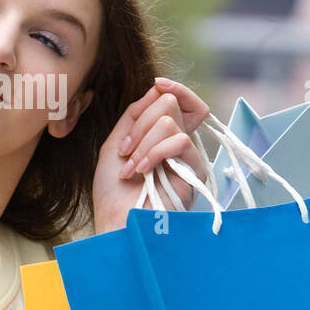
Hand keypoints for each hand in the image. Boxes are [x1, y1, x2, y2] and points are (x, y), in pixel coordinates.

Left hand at [92, 78, 211, 233]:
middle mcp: (180, 145)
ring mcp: (188, 158)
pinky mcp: (195, 172)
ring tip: (131, 168)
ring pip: (169, 121)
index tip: (156, 85)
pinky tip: (141, 171)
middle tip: (126, 151)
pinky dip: (154, 153)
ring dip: (142, 143)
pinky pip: (179, 141)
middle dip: (140, 123)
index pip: (183, 102)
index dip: (174, 88)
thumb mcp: (116, 144)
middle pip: (171, 104)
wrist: (116, 224)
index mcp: (163, 138)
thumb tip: (158, 87)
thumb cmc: (114, 192)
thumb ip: (135, 115)